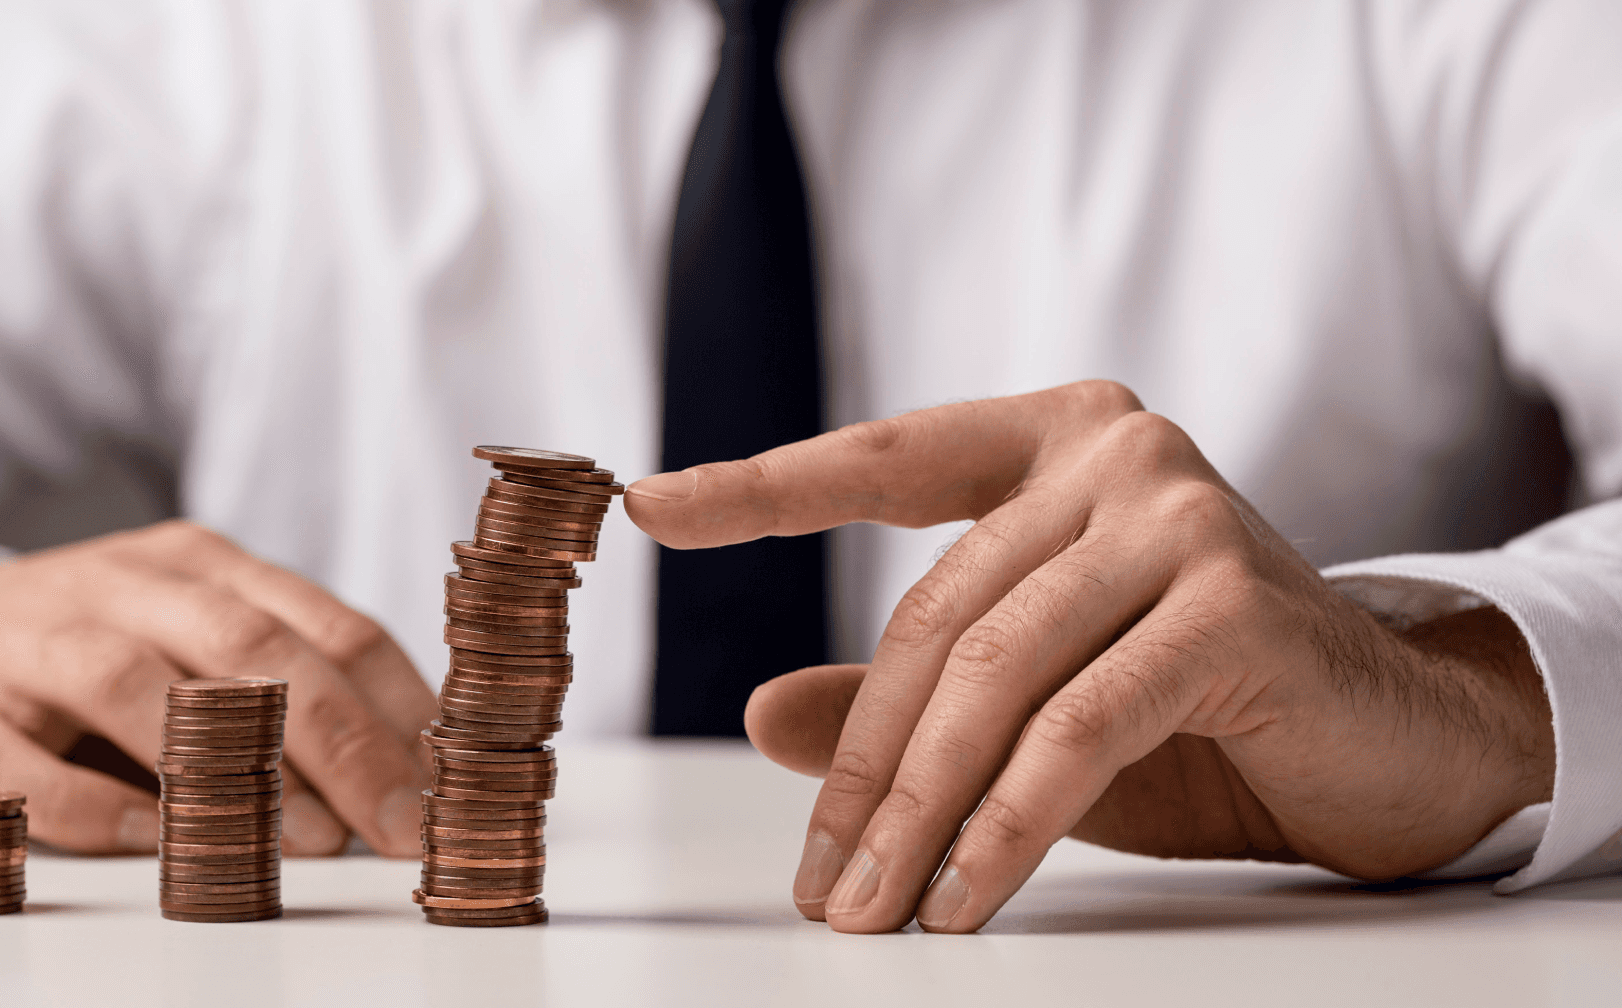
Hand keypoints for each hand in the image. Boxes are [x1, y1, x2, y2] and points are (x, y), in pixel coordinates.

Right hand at [0, 520, 435, 856]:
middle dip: (344, 741)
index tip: (454, 783)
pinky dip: (91, 806)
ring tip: (304, 837)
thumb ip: (281, 688)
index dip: (400, 706)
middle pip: (249, 650)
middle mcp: (115, 590)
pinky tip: (151, 842)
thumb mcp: (182, 639)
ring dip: (229, 768)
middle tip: (404, 824)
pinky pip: (23, 765)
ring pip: (137, 687)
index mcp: (193, 565)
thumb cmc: (68, 658)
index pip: (324, 625)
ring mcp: (23, 647)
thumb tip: (403, 775)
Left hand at [626, 381, 1553, 933]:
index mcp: (1055, 441)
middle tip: (820, 882)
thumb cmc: (1199, 710)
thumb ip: (906, 695)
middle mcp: (1116, 451)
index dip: (765, 486)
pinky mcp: (1231, 604)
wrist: (1390, 741)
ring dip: (919, 812)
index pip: (886, 459)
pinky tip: (963, 896)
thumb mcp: (1032, 700)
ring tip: (873, 910)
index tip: (651, 505)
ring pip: (995, 676)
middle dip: (863, 766)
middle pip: (937, 617)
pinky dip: (1005, 824)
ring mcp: (1178, 514)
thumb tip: (762, 715)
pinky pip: (1077, 728)